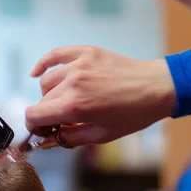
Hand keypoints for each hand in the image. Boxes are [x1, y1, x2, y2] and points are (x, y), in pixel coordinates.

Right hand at [26, 46, 175, 146]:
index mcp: (74, 106)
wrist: (157, 88)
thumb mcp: (101, 136)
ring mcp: (78, 65)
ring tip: (63, 103)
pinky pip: (55, 56)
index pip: (34, 115)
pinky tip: (36, 74)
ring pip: (46, 82)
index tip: (41, 131)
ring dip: (49, 95)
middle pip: (42, 101)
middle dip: (45, 115)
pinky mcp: (85, 53)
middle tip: (58, 123)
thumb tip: (50, 138)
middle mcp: (72, 83)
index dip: (33, 127)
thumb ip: (70, 138)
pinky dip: (42, 64)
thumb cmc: (133, 115)